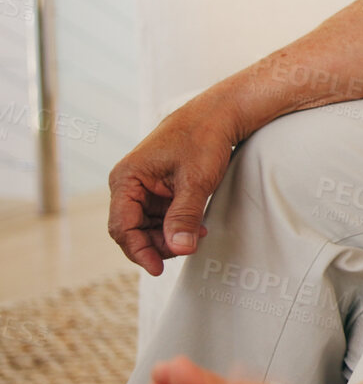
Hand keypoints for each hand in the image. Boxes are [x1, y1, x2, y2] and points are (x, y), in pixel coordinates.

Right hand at [106, 110, 228, 275]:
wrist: (219, 115)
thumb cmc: (203, 139)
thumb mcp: (195, 182)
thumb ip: (185, 217)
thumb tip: (180, 249)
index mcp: (126, 179)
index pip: (122, 227)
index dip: (139, 251)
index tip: (158, 268)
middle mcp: (129, 183)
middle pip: (133, 230)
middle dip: (158, 244)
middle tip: (187, 248)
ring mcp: (143, 186)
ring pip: (148, 225)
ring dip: (170, 236)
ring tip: (198, 235)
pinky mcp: (159, 188)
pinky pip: (161, 215)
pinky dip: (177, 225)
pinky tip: (198, 227)